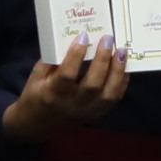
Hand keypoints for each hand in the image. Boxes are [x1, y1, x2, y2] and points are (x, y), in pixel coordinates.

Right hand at [0, 36, 131, 146]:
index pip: (67, 74)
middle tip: (107, 39)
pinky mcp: (97, 113)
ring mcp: (87, 111)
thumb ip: (52, 60)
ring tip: (122, 51)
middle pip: (93, 84)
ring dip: (118, 71)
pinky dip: (122, 81)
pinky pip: (114, 98)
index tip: (83, 36)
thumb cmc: (36, 94)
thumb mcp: (37, 76)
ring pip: (108, 93)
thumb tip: (74, 40)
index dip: (75, 55)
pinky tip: (124, 66)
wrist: (39, 124)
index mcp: (53, 93)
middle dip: (102, 60)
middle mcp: (73, 104)